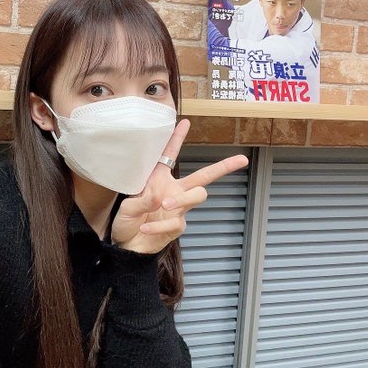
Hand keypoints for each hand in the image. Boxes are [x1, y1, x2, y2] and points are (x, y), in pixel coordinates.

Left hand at [111, 119, 248, 253]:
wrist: (128, 245)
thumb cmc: (127, 221)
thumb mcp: (127, 207)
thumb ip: (142, 200)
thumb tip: (161, 198)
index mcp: (159, 180)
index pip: (170, 155)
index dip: (177, 138)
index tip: (184, 122)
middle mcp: (174, 191)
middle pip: (203, 176)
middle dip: (223, 167)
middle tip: (240, 160)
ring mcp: (178, 209)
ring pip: (197, 196)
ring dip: (181, 199)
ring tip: (162, 205)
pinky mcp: (178, 226)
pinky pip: (176, 222)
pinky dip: (158, 226)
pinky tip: (145, 229)